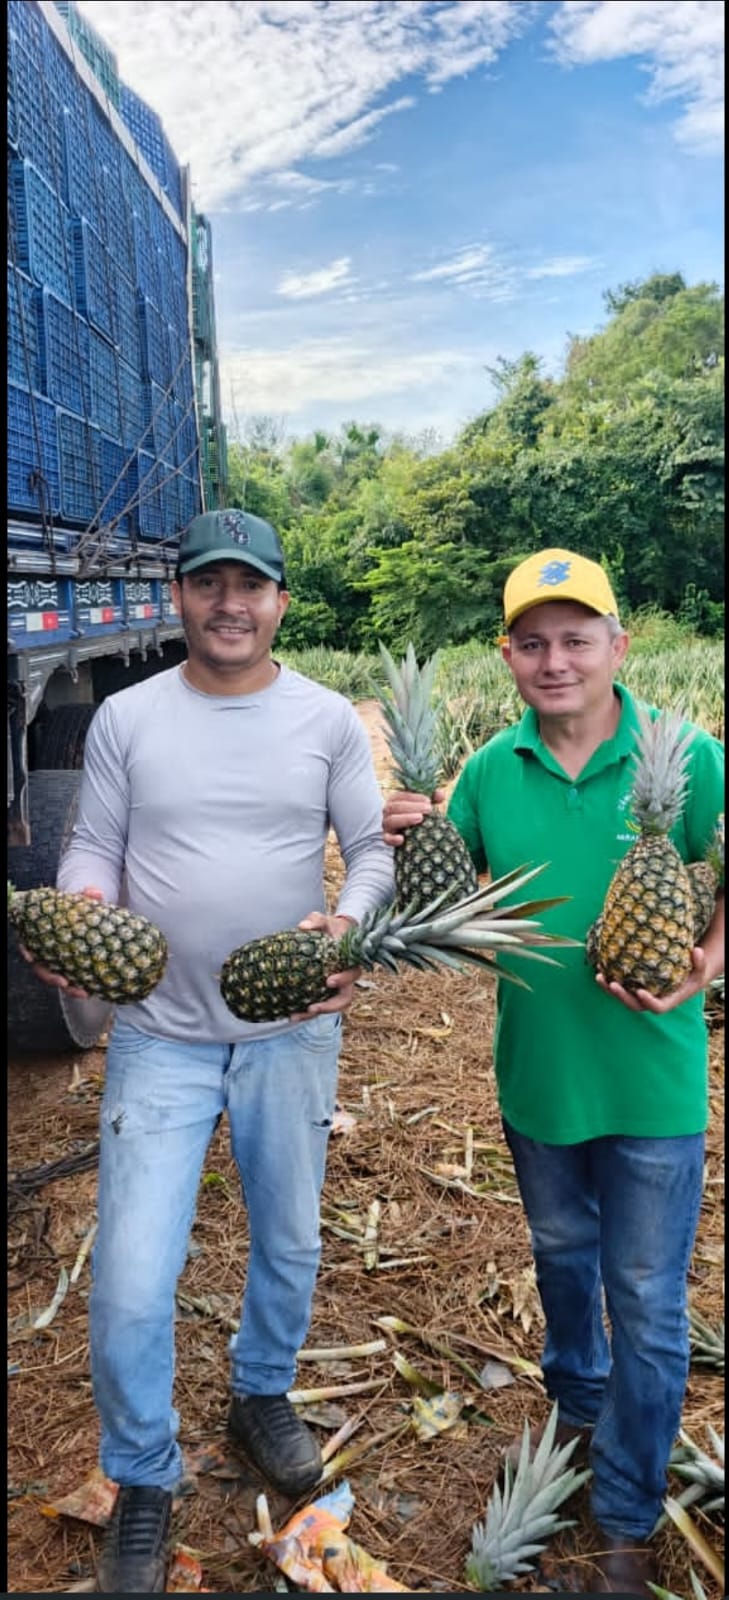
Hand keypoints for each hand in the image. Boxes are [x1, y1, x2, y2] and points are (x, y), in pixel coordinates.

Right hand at [18, 885, 104, 999]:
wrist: (79, 917)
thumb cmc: (71, 909)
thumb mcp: (75, 902)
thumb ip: (83, 896)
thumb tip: (96, 893)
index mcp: (39, 937)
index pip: (27, 946)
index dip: (27, 952)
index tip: (30, 956)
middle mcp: (44, 953)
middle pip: (42, 969)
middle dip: (52, 978)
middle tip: (65, 983)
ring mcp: (56, 962)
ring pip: (58, 978)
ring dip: (70, 988)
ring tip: (84, 993)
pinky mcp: (69, 968)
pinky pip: (72, 980)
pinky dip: (80, 986)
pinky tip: (92, 991)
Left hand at [290, 911, 361, 1020]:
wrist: (334, 935)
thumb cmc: (332, 928)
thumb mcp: (325, 920)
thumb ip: (316, 920)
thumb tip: (303, 926)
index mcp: (350, 963)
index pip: (353, 975)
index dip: (343, 980)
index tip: (329, 980)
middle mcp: (346, 979)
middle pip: (344, 999)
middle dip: (329, 1006)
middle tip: (311, 1008)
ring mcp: (336, 987)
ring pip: (330, 1006)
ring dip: (313, 1014)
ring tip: (294, 1016)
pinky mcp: (324, 991)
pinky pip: (318, 1004)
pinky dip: (305, 1010)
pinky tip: (289, 1013)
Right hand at [383, 787, 445, 845]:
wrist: (413, 834)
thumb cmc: (419, 815)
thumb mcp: (425, 805)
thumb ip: (433, 798)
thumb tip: (440, 794)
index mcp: (395, 800)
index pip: (401, 796)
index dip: (414, 797)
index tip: (428, 801)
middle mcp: (388, 811)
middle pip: (394, 807)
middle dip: (412, 807)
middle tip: (428, 809)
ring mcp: (387, 825)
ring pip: (390, 821)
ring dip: (405, 818)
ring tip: (420, 818)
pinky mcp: (388, 838)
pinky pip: (387, 839)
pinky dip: (393, 839)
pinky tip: (402, 839)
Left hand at [595, 947, 712, 1013]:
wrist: (687, 975)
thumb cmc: (694, 972)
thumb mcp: (701, 968)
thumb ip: (700, 962)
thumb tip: (696, 951)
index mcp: (668, 1001)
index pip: (657, 1007)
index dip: (648, 1001)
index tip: (640, 991)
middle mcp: (653, 1001)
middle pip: (634, 1005)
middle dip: (622, 997)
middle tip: (612, 984)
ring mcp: (642, 995)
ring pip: (623, 997)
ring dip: (609, 989)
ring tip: (599, 976)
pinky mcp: (635, 988)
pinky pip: (620, 986)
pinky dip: (609, 979)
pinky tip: (599, 967)